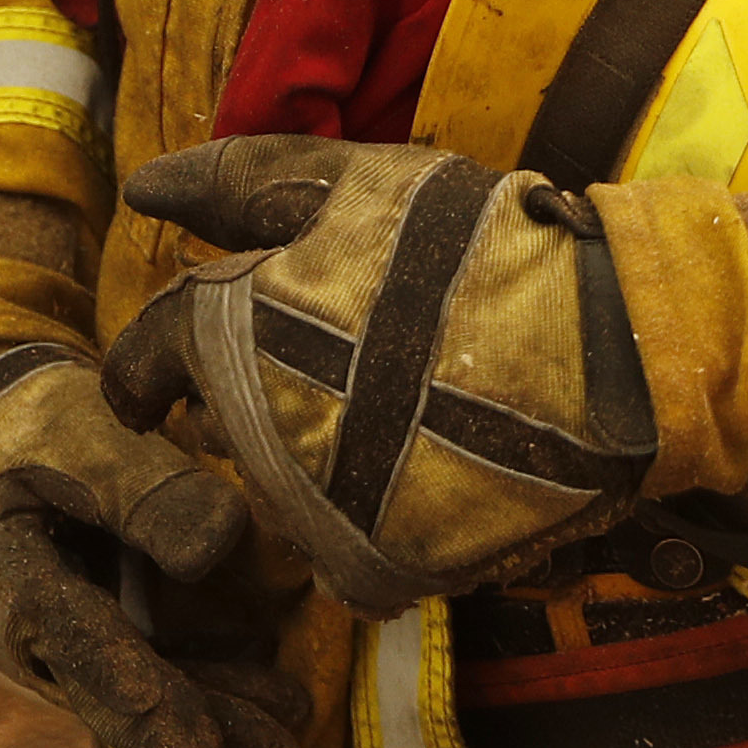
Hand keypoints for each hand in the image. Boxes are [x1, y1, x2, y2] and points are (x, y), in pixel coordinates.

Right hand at [0, 343, 304, 747]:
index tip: (148, 699)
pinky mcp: (125, 643)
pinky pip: (174, 676)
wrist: (19, 437)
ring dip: (212, 726)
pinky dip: (223, 693)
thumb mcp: (80, 436)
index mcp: (11, 570)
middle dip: (167, 732)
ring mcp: (84, 646)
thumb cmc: (45, 426)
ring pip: (147, 698)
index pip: (60, 623)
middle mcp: (39, 630)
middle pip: (103, 688)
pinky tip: (283, 710)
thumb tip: (212, 545)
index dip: (104, 662)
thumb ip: (139, 487)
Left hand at [103, 136, 655, 616]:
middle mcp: (251, 434)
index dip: (153, 360)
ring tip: (388, 409)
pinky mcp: (369, 567)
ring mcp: (311, 511)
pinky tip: (416, 469)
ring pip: (274, 488)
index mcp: (230, 336)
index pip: (148, 358)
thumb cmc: (472, 248)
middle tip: (332, 364)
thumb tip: (143, 187)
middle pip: (216, 425)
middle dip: (250, 396)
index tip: (161, 375)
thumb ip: (238, 180)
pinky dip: (363, 515)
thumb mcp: (355, 184)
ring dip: (309, 454)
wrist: (604, 354)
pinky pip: (336, 547)